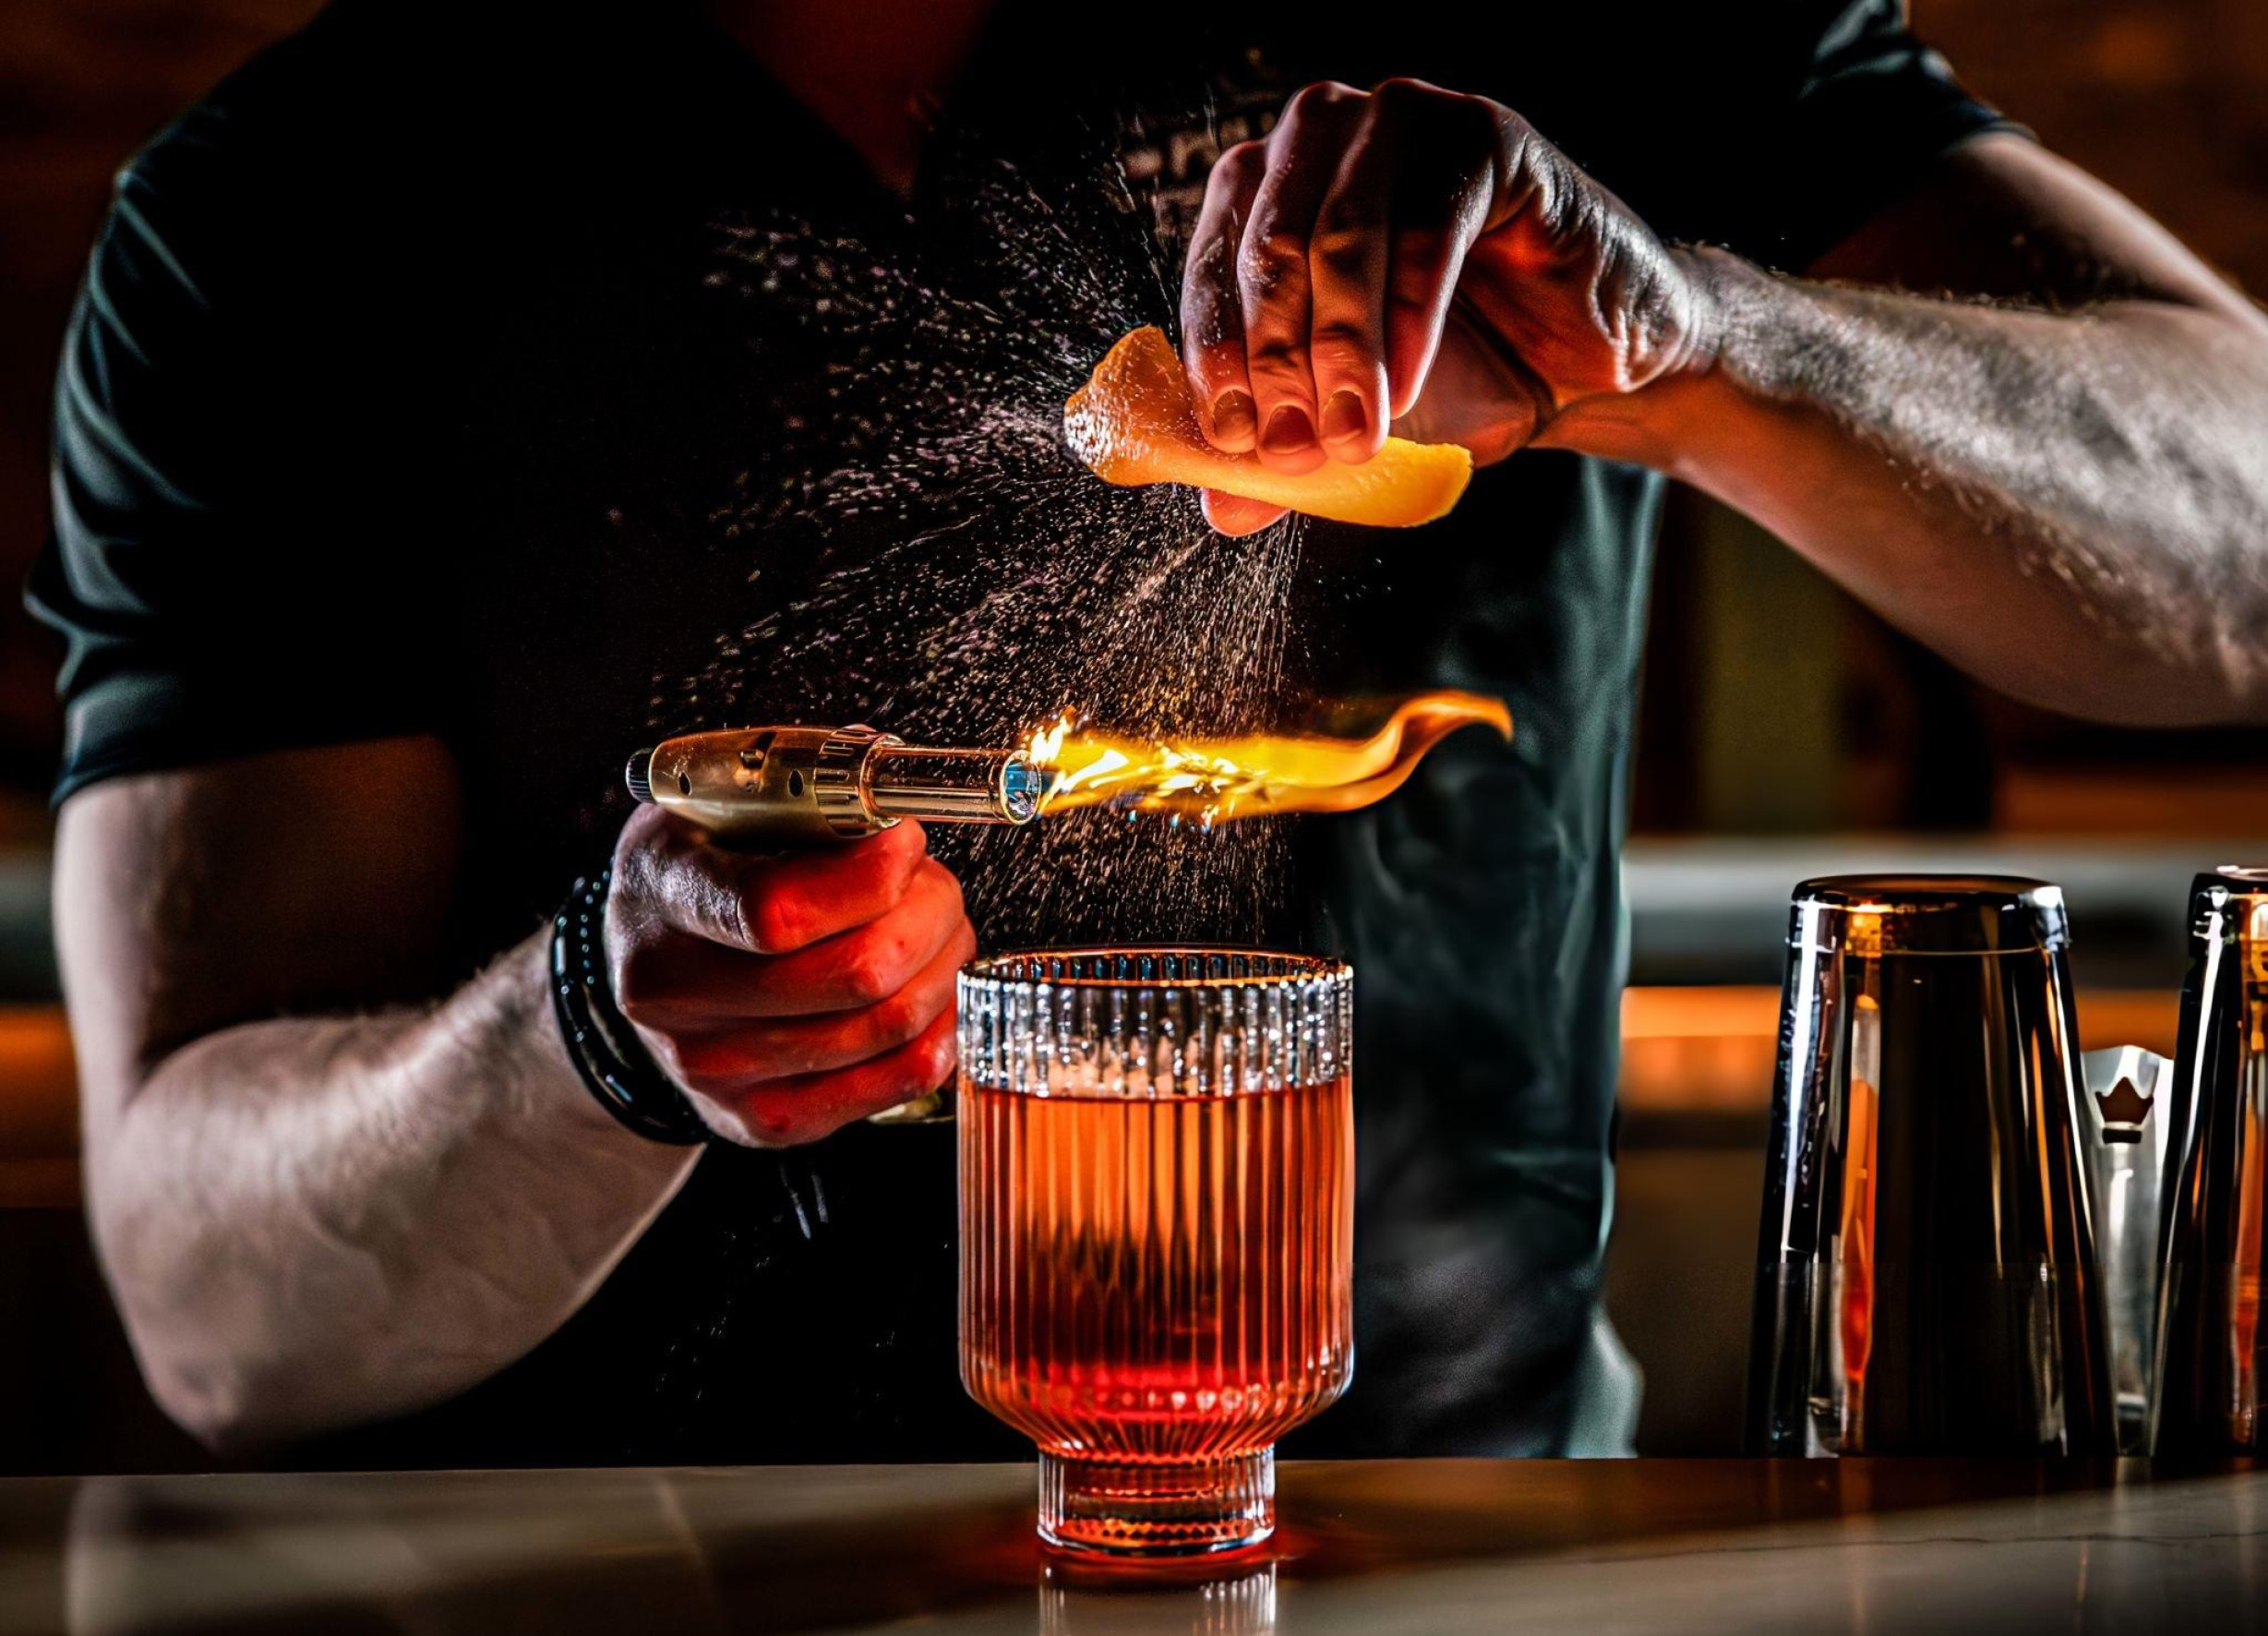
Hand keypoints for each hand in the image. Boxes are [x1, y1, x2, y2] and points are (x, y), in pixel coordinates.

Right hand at [604, 808, 973, 1145]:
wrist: (644, 966)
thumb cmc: (705, 869)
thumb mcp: (721, 805)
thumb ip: (802, 799)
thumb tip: (896, 810)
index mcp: (664, 893)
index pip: (774, 910)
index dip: (869, 879)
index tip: (904, 842)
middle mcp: (675, 994)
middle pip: (856, 973)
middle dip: (929, 914)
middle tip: (933, 884)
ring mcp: (716, 1070)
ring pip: (889, 1024)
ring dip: (943, 965)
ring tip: (935, 931)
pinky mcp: (766, 1119)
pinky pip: (899, 1081)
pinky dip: (940, 1029)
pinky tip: (930, 992)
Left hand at [1179, 78, 1714, 532]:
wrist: (1584, 373)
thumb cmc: (1458, 378)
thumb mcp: (1351, 426)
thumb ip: (1284, 454)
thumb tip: (1222, 509)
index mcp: (1262, 192)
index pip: (1212, 268)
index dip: (1216, 358)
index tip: (1231, 439)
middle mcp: (1318, 137)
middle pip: (1269, 250)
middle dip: (1277, 361)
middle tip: (1294, 447)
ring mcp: (1400, 122)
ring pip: (1341, 236)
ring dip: (1341, 348)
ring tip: (1353, 434)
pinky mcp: (1482, 135)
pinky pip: (1428, 227)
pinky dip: (1411, 316)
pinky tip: (1410, 386)